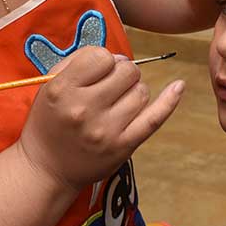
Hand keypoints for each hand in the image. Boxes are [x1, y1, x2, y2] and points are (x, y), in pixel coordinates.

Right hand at [17, 47, 183, 190]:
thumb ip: (76, 62)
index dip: (103, 60)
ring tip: (116, 103)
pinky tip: (179, 86)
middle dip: (122, 73)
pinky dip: (169, 101)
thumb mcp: (48, 86)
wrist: (46, 169)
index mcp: (62, 89)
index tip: (97, 71)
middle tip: (109, 86)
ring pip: (141, 92)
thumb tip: (114, 56)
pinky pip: (154, 118)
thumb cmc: (48, 122)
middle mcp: (83, 109)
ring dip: (133, 91)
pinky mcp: (123, 147)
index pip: (101, 56)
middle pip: (126, 71)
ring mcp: (105, 130)